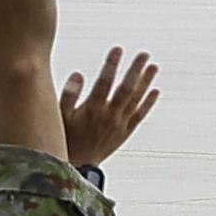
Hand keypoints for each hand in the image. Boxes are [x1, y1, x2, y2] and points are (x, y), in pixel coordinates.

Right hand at [59, 48, 161, 168]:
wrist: (77, 166)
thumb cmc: (65, 138)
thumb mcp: (60, 117)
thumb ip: (68, 95)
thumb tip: (78, 74)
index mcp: (93, 109)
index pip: (105, 81)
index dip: (112, 64)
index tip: (118, 49)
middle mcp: (110, 115)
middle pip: (126, 88)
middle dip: (135, 69)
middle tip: (144, 54)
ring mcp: (120, 123)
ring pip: (136, 100)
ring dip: (145, 82)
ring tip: (154, 67)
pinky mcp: (125, 131)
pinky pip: (139, 115)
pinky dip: (148, 103)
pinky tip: (155, 91)